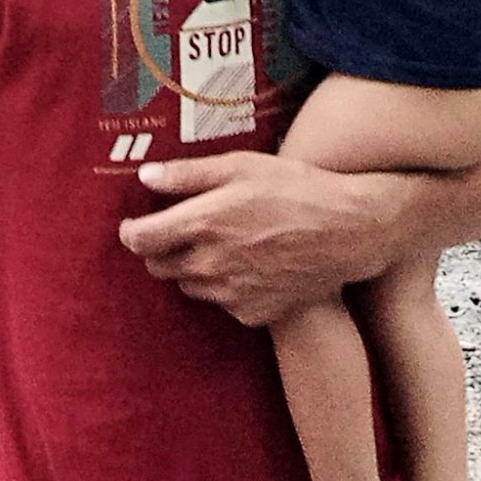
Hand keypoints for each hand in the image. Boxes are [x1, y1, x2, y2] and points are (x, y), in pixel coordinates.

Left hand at [121, 151, 395, 326]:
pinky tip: (251, 264)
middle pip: (159, 268)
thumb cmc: (295, 188)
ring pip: (190, 286)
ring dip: (194, 268)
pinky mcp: (252, 314)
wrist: (348, 231)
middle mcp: (210, 265)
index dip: (132, 232)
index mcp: (202, 224)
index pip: (139, 241)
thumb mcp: (241, 166)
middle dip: (161, 250)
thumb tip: (145, 177)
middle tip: (184, 230)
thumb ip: (188, 175)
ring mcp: (231, 294)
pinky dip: (227, 287)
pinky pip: (223, 303)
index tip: (136, 225)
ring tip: (225, 244)